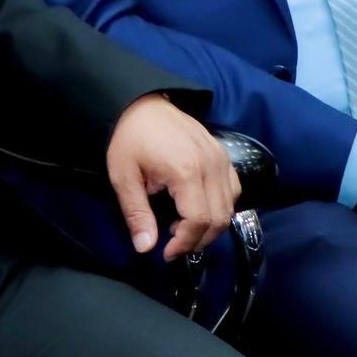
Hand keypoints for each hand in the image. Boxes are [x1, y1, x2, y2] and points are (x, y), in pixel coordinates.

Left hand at [105, 94, 237, 258]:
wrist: (142, 103)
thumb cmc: (129, 138)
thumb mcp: (124, 177)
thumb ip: (136, 213)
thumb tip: (145, 247)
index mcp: (186, 171)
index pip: (199, 220)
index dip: (185, 243)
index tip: (167, 252)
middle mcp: (211, 165)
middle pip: (219, 218)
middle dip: (198, 240)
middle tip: (174, 244)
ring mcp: (221, 158)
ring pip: (230, 207)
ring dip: (210, 226)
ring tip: (181, 226)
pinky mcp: (224, 155)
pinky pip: (233, 190)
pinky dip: (220, 206)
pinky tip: (197, 207)